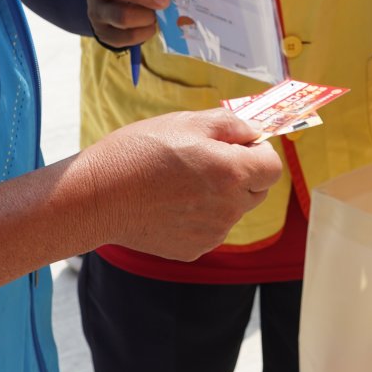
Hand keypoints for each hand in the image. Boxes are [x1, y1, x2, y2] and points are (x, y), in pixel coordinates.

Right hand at [70, 110, 279, 260]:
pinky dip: (198, 217)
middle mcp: (228, 207)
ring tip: (178, 183)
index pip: (273, 166)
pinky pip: (210, 229)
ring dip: (219, 196)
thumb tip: (255, 133)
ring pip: (232, 211)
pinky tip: (169, 204)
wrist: (98, 197)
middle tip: (205, 160)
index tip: (238, 146)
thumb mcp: (185, 121)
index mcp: (231, 172)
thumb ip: (230, 125)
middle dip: (241, 174)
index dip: (259, 152)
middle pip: (257, 190)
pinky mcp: (194, 249)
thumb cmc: (138, 153)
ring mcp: (212, 233)